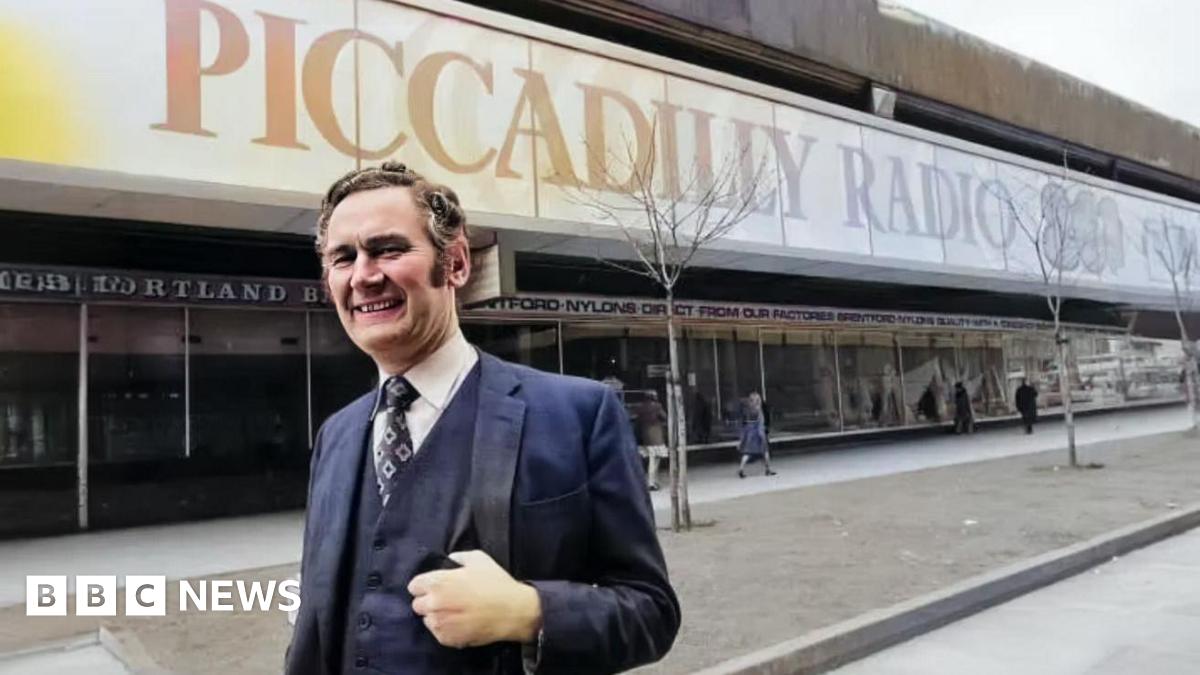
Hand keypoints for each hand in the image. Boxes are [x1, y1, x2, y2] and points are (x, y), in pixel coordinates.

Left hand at [407, 550, 541, 647]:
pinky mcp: (447, 639)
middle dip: (429, 601)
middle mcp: (434, 604)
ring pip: (427, 620)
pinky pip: (438, 633)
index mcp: (438, 582)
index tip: (436, 587)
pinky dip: (446, 629)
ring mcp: (439, 624)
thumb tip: (450, 560)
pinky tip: (460, 623)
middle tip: (447, 599)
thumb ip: (458, 556)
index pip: (414, 586)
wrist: (513, 611)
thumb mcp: (479, 559)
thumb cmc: (496, 583)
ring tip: (455, 612)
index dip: (425, 585)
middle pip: (418, 604)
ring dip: (436, 616)